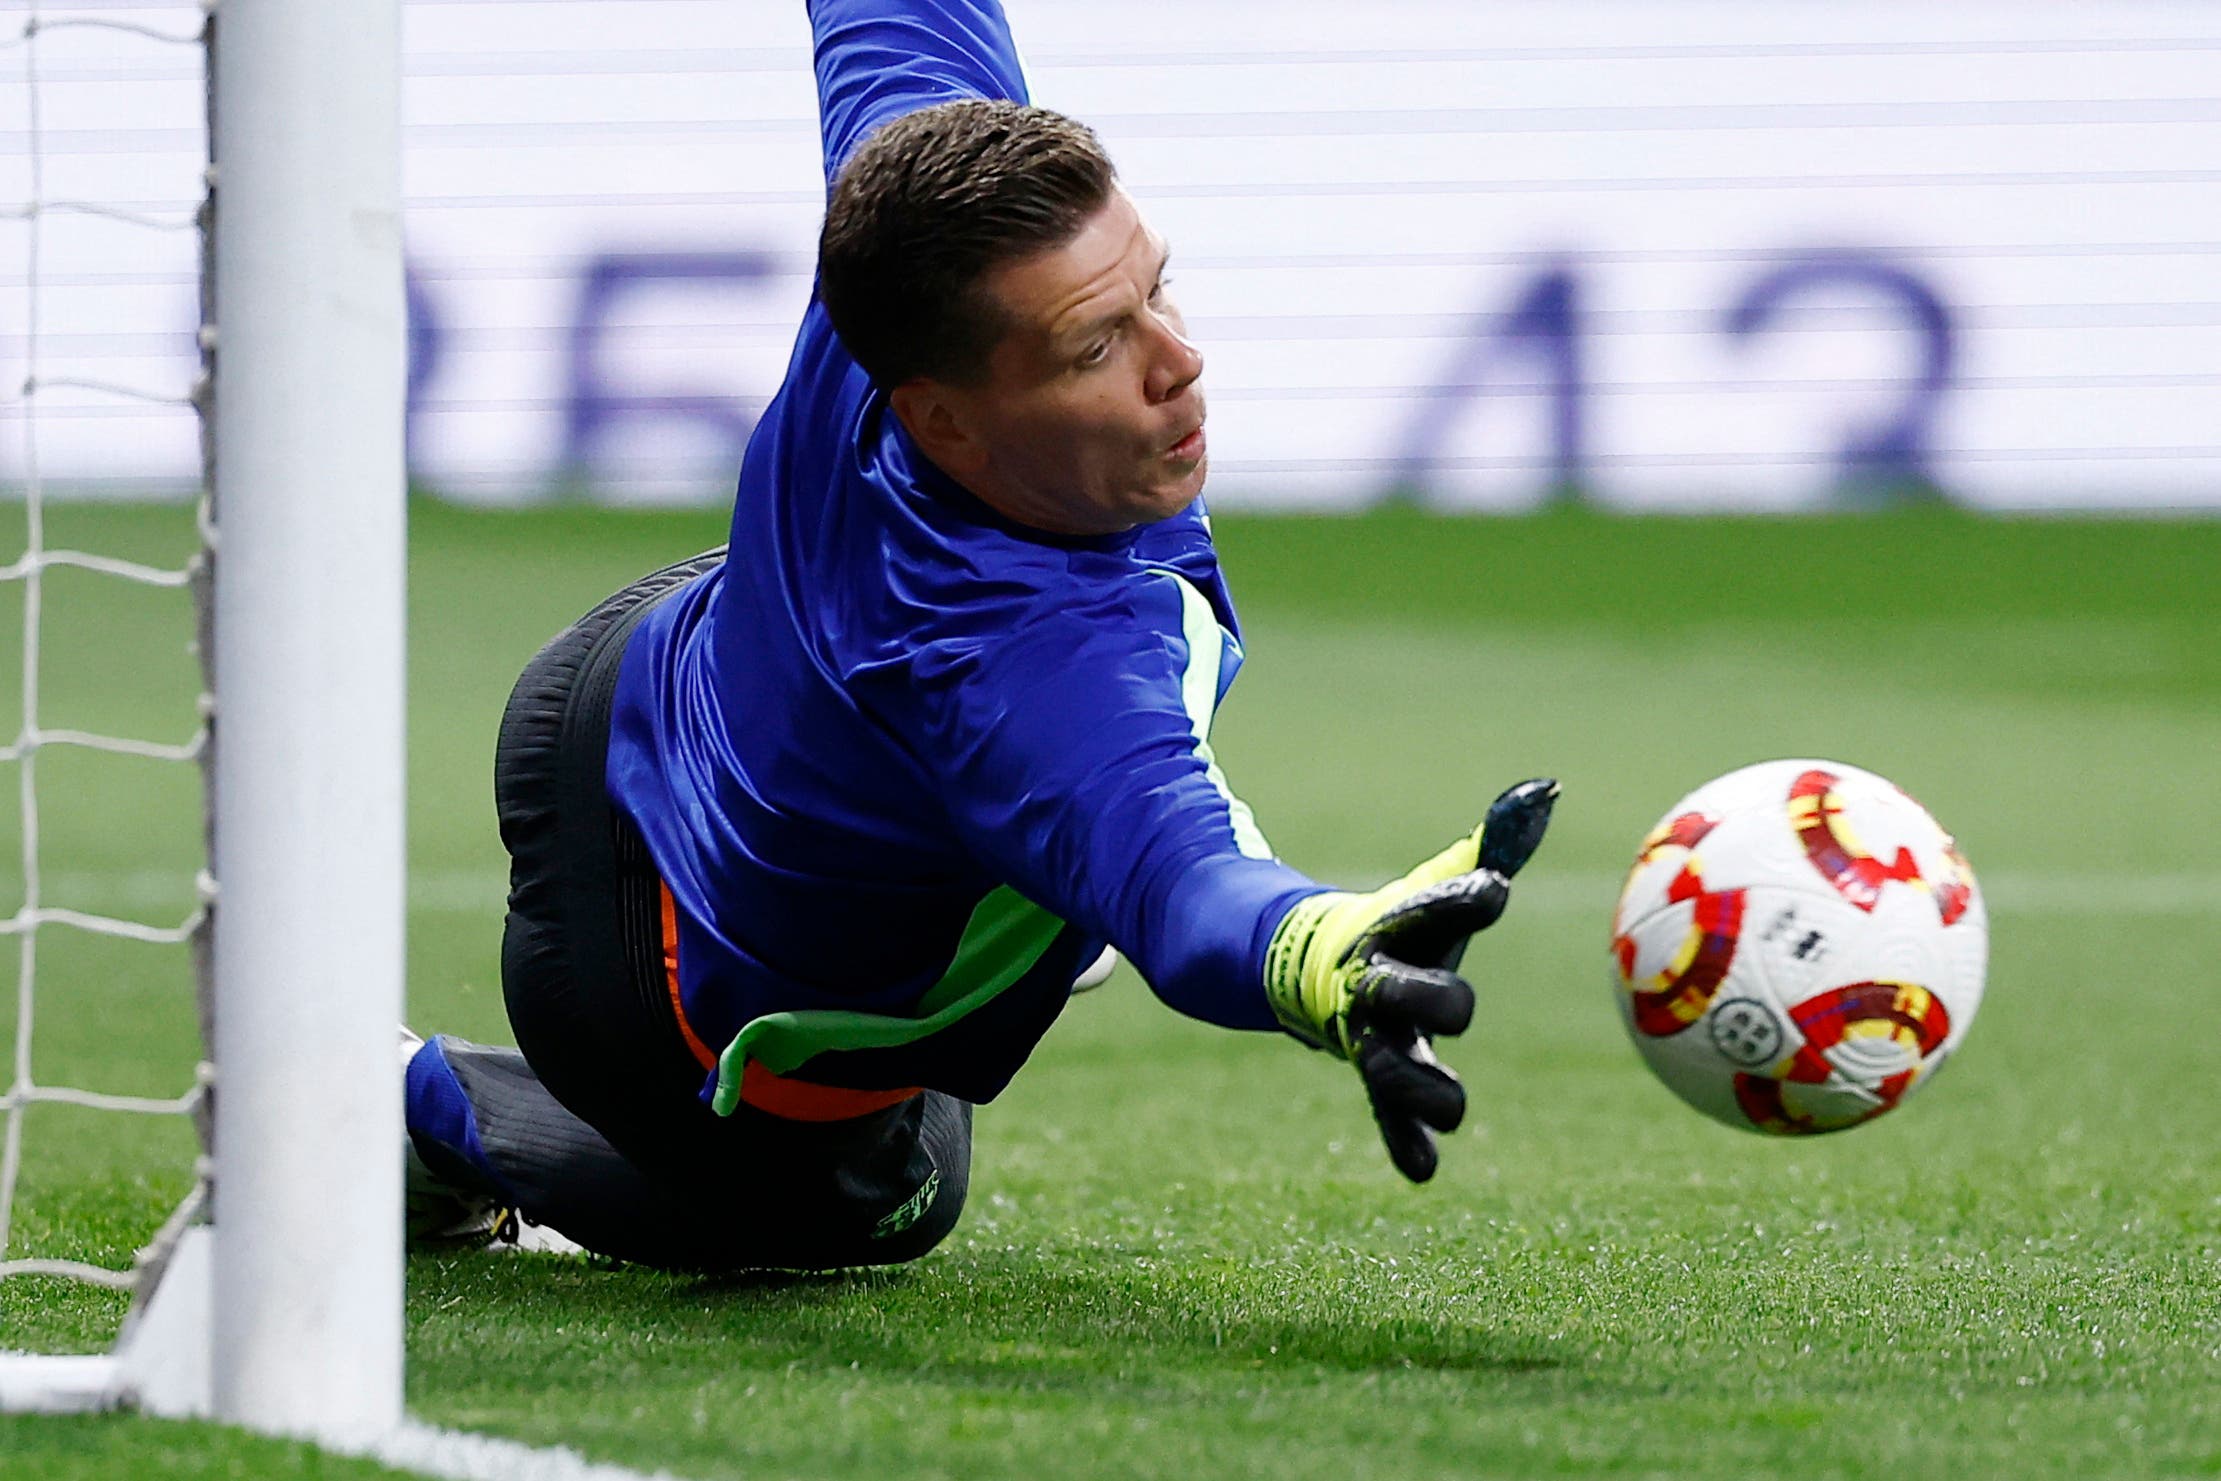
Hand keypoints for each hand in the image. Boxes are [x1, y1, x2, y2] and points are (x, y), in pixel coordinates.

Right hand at [1263, 778, 1557, 1181]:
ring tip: (1456, 1111)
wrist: (1315, 969)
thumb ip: (1497, 841)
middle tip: (1461, 1009)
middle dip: (1431, 999)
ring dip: (1420, 1089)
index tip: (1497, 892)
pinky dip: (1402, 1140)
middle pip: (1403, 992)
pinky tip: (1423, 1170)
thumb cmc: (1406, 926)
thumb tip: (1549, 787)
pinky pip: (1385, 1113)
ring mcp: (1372, 1035)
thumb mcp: (1442, 883)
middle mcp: (1380, 983)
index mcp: (1399, 928)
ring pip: (1390, 1066)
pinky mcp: (1376, 1078)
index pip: (1434, 908)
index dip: (1464, 900)